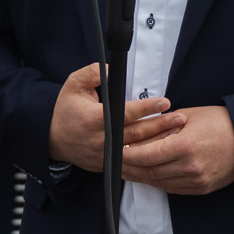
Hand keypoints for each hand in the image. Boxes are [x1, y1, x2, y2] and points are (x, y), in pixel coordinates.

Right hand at [47, 63, 182, 171]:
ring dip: (158, 141)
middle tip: (179, 118)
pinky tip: (163, 148)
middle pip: (137, 133)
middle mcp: (101, 140)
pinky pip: (132, 161)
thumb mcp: (73, 85)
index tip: (164, 102)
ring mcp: (105, 155)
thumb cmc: (66, 110)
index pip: (126, 113)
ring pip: (137, 150)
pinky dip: (148, 155)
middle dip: (161, 125)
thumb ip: (92, 73)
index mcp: (94, 119)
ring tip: (177, 131)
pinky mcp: (108, 164)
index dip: (147, 108)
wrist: (54, 139)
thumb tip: (111, 68)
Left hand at [121, 105, 233, 195]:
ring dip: (141, 178)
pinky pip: (173, 188)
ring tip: (128, 171)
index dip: (126, 156)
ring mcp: (196, 181)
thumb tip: (137, 139)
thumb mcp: (186, 117)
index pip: (145, 156)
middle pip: (149, 172)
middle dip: (129, 169)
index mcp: (184, 146)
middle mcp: (189, 167)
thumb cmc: (218, 121)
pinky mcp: (202, 189)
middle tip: (114, 164)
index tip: (115, 152)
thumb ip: (161, 130)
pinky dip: (158, 182)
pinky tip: (149, 176)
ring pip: (159, 183)